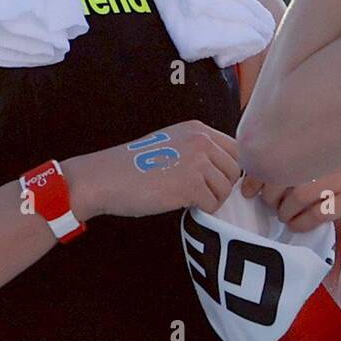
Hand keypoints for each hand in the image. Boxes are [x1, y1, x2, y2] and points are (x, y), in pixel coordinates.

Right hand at [70, 120, 241, 218]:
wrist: (105, 178)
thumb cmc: (134, 166)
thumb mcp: (171, 143)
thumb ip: (197, 149)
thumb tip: (223, 168)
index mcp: (197, 129)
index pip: (235, 149)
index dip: (228, 168)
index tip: (215, 181)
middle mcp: (201, 141)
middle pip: (234, 169)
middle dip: (222, 186)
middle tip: (202, 194)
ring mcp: (197, 162)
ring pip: (226, 188)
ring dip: (212, 199)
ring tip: (190, 200)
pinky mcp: (190, 185)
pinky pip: (212, 204)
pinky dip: (202, 210)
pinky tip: (184, 205)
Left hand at [240, 158, 340, 236]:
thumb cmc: (329, 186)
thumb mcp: (308, 171)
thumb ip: (282, 167)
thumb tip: (247, 182)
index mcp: (316, 141)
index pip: (278, 152)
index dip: (258, 173)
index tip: (248, 191)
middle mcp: (332, 153)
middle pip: (286, 173)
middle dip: (272, 195)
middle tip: (273, 205)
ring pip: (300, 194)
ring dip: (286, 211)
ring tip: (286, 215)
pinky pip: (318, 213)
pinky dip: (301, 222)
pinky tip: (298, 223)